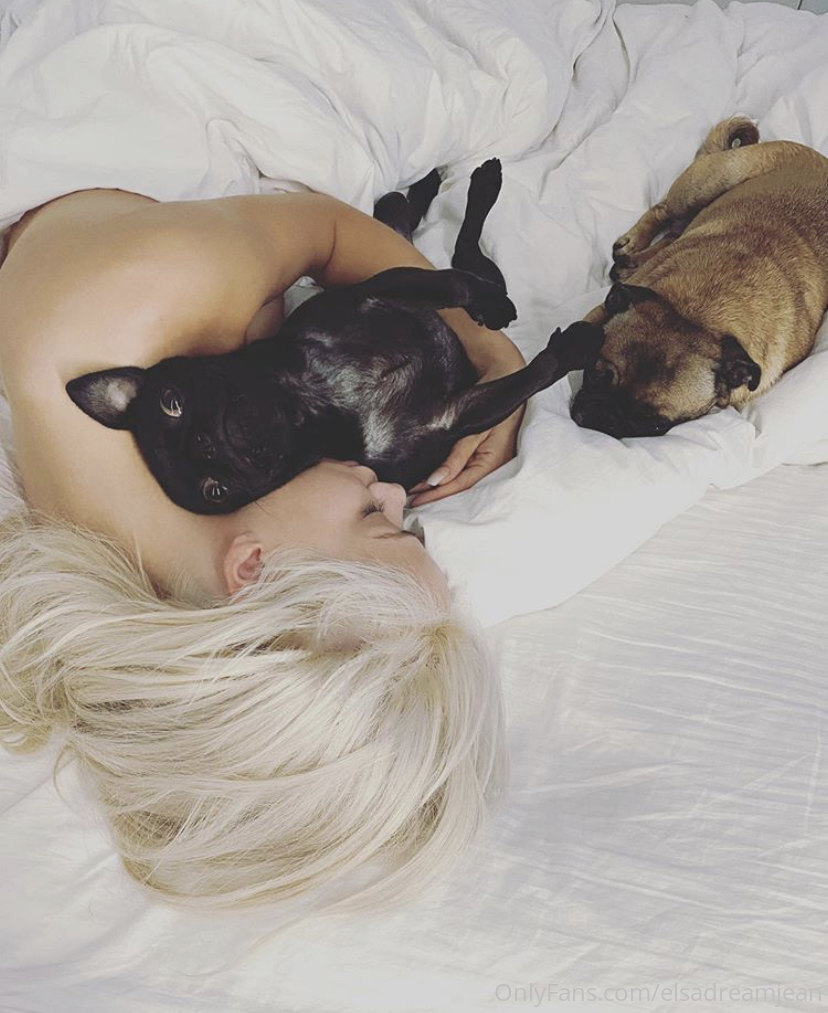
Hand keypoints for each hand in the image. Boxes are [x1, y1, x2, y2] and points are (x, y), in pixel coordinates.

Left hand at [407, 405, 523, 505]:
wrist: (503, 379)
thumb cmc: (491, 404)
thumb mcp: (474, 431)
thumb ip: (457, 457)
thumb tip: (435, 481)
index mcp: (493, 462)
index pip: (461, 484)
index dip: (438, 494)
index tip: (417, 499)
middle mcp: (491, 465)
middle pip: (460, 485)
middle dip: (436, 494)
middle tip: (411, 500)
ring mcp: (485, 459)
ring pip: (459, 478)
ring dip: (438, 486)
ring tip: (416, 493)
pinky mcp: (479, 452)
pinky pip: (462, 468)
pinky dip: (446, 474)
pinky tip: (430, 479)